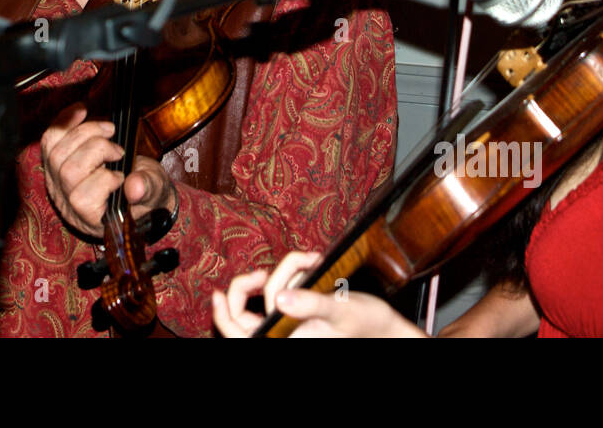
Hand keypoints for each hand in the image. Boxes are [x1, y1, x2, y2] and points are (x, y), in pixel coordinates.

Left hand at [41, 105, 175, 236]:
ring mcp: (57, 183)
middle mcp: (68, 203)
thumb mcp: (154, 193)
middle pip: (67, 171)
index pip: (81, 199)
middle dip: (96, 150)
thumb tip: (136, 186)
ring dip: (84, 133)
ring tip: (107, 130)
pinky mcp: (54, 163)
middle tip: (118, 149)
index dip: (104, 180)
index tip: (123, 175)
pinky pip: (50, 139)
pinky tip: (82, 111)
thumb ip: (148, 189)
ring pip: (56, 153)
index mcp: (92, 218)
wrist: (135, 187)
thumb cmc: (144, 192)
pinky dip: (65, 121)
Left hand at [212, 250, 427, 337]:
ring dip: (282, 275)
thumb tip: (279, 298)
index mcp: (286, 339)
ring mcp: (290, 325)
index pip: (239, 334)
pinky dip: (291, 278)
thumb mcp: (338, 309)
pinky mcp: (299, 314)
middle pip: (246, 314)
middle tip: (265, 273)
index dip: (222, 316)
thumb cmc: (367, 323)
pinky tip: (309, 266)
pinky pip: (282, 294)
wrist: (387, 328)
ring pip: (266, 298)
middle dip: (253, 286)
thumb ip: (308, 304)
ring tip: (308, 263)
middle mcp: (284, 334)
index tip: (216, 293)